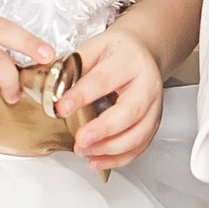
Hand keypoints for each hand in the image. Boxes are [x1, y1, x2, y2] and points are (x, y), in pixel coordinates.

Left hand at [63, 23, 164, 170]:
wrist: (141, 53)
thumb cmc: (116, 52)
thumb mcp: (94, 47)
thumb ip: (75, 66)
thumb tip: (54, 89)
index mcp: (129, 60)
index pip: (105, 79)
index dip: (82, 95)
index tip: (62, 107)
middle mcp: (147, 84)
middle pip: (130, 111)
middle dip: (103, 130)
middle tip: (80, 140)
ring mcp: (154, 106)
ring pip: (138, 134)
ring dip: (110, 149)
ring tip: (85, 151)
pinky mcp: (153, 122)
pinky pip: (140, 145)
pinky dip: (119, 158)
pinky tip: (98, 161)